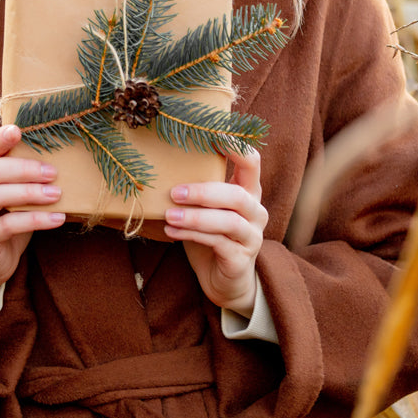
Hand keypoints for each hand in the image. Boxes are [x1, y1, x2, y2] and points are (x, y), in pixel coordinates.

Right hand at [0, 125, 63, 292]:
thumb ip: (26, 173)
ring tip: (56, 194)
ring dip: (29, 193)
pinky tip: (57, 218)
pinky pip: (7, 226)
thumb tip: (64, 154)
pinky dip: (35, 219)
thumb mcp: (15, 191)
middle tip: (52, 172)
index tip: (19, 130)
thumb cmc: (8, 216)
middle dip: (23, 168)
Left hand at [163, 148, 266, 316]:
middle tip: (174, 192)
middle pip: (237, 195)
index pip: (251, 162)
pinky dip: (192, 235)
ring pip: (228, 221)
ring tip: (169, 215)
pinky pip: (218, 243)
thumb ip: (197, 190)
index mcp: (248, 192)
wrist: (225, 282)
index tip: (212, 135)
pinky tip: (172, 231)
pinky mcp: (241, 258)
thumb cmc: (211, 237)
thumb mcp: (205, 209)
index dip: (235, 147)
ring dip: (195, 217)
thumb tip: (161, 163)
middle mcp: (256, 211)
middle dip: (203, 192)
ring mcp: (252, 236)